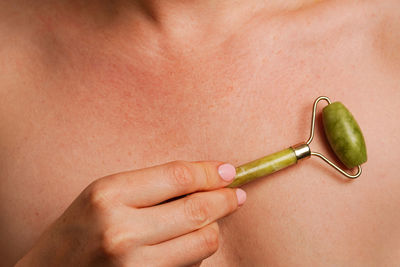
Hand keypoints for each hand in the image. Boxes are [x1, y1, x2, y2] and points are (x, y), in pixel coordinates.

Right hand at [16, 160, 245, 266]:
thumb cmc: (78, 231)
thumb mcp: (104, 195)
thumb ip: (152, 186)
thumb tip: (205, 179)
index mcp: (108, 194)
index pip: (178, 177)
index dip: (209, 173)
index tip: (227, 171)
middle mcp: (120, 230)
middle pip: (197, 210)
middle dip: (224, 200)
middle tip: (235, 195)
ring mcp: (133, 264)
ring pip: (202, 241)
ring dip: (211, 229)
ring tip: (204, 222)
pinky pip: (191, 266)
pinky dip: (196, 252)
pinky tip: (184, 245)